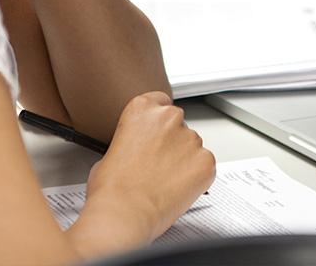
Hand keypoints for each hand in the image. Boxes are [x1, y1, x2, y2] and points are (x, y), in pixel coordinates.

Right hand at [72, 92, 215, 251]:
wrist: (124, 213)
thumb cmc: (111, 188)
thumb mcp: (109, 152)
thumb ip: (130, 140)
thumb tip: (136, 150)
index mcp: (143, 108)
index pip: (160, 101)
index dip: (159, 120)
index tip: (157, 131)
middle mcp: (170, 117)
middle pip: (178, 123)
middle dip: (172, 141)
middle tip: (158, 164)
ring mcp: (191, 138)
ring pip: (192, 145)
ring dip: (184, 159)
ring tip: (164, 181)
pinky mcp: (206, 160)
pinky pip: (204, 164)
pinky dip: (196, 175)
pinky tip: (178, 188)